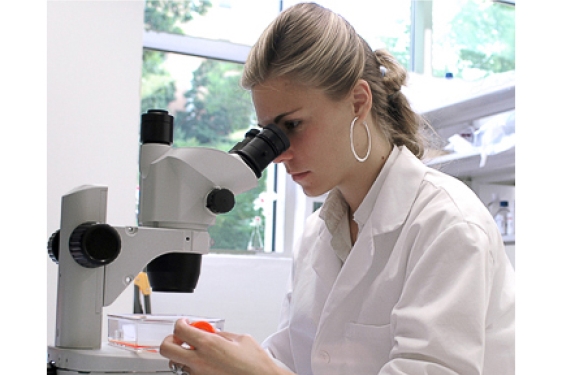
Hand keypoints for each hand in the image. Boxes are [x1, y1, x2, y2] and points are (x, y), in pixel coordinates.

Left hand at [160, 318, 291, 374]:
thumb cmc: (255, 364)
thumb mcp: (241, 339)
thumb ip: (221, 334)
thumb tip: (212, 333)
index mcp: (209, 345)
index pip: (180, 329)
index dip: (180, 323)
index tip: (184, 322)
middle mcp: (199, 362)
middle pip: (167, 349)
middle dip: (171, 340)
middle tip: (181, 337)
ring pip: (177, 363)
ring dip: (183, 355)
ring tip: (197, 352)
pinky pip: (189, 373)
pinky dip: (194, 366)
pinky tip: (207, 363)